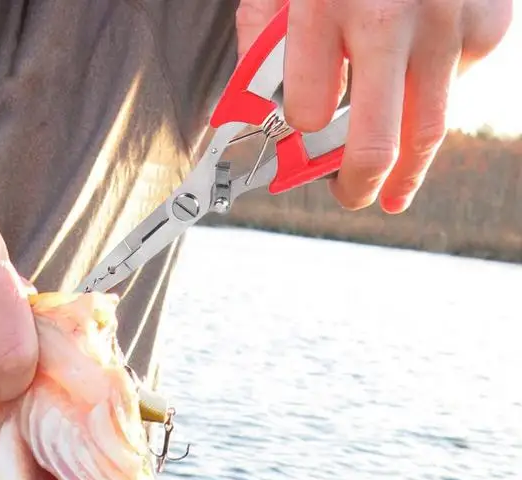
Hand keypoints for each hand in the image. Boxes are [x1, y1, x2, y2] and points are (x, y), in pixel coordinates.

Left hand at [236, 0, 512, 211]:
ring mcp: (446, 23)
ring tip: (393, 192)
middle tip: (351, 197)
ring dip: (408, 172)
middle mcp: (390, 19)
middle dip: (357, 185)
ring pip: (427, 132)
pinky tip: (418, 78)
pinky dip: (435, 94)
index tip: (301, 141)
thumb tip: (254, 112)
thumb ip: (263, 43)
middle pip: (375, 143)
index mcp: (325, 6)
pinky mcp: (487, 23)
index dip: (301, 136)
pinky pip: (457, 86)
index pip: (310, 113)